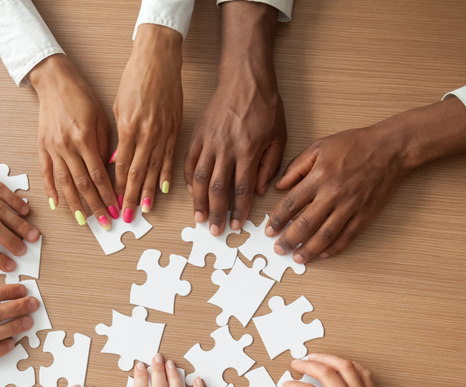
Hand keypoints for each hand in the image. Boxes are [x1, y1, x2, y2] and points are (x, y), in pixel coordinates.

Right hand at [29, 55, 118, 228]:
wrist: (54, 81)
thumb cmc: (82, 97)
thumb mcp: (101, 119)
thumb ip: (105, 147)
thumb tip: (110, 174)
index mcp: (85, 138)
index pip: (99, 175)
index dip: (108, 195)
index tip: (117, 209)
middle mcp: (67, 146)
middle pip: (83, 184)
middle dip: (96, 206)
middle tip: (106, 223)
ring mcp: (52, 148)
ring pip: (64, 183)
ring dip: (75, 204)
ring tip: (84, 221)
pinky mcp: (41, 147)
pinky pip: (46, 173)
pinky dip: (50, 191)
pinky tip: (57, 205)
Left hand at [113, 24, 182, 221]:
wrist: (159, 58)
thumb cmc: (135, 78)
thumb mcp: (119, 106)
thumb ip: (119, 136)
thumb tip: (115, 160)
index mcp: (129, 127)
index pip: (121, 165)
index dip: (118, 187)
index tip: (114, 202)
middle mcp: (148, 133)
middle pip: (138, 173)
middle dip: (131, 197)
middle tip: (127, 216)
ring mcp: (164, 132)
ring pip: (155, 169)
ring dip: (150, 192)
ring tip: (145, 210)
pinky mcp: (175, 128)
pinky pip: (170, 157)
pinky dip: (167, 175)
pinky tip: (165, 190)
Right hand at [184, 1, 284, 234]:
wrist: (245, 77)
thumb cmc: (266, 105)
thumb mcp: (278, 135)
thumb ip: (269, 165)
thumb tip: (259, 191)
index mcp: (248, 150)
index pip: (241, 189)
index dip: (238, 211)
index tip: (236, 225)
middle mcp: (226, 148)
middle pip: (218, 189)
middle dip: (216, 213)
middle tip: (214, 231)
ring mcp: (209, 141)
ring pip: (199, 178)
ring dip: (199, 202)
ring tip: (199, 219)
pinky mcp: (198, 133)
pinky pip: (189, 161)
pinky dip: (187, 179)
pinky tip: (190, 193)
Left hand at [267, 97, 465, 261]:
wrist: (390, 149)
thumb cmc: (355, 144)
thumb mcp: (320, 146)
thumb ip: (297, 166)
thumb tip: (280, 186)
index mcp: (319, 177)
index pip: (291, 203)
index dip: (277, 219)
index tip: (269, 230)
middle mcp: (333, 194)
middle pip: (305, 224)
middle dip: (289, 240)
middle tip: (278, 249)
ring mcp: (350, 206)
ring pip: (325, 235)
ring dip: (309, 249)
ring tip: (298, 258)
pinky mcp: (365, 214)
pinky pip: (347, 236)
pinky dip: (334, 248)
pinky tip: (323, 254)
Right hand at [284, 354, 394, 386]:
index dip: (294, 385)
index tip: (287, 385)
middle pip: (326, 373)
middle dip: (307, 365)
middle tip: (296, 364)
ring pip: (345, 366)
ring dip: (327, 358)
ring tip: (314, 358)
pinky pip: (362, 372)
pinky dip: (348, 365)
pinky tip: (337, 365)